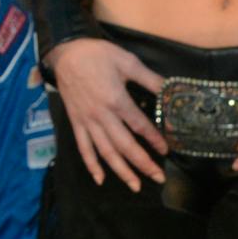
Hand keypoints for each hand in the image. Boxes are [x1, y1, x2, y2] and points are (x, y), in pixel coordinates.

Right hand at [46, 37, 165, 190]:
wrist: (66, 52)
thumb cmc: (98, 55)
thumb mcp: (128, 62)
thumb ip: (150, 79)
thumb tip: (171, 89)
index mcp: (117, 101)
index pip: (140, 127)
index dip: (154, 140)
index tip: (166, 151)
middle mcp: (101, 116)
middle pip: (124, 146)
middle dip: (142, 164)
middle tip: (158, 178)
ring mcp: (87, 122)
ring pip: (105, 152)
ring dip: (120, 171)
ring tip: (135, 186)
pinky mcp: (75, 123)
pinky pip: (83, 148)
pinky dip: (91, 165)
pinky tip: (100, 179)